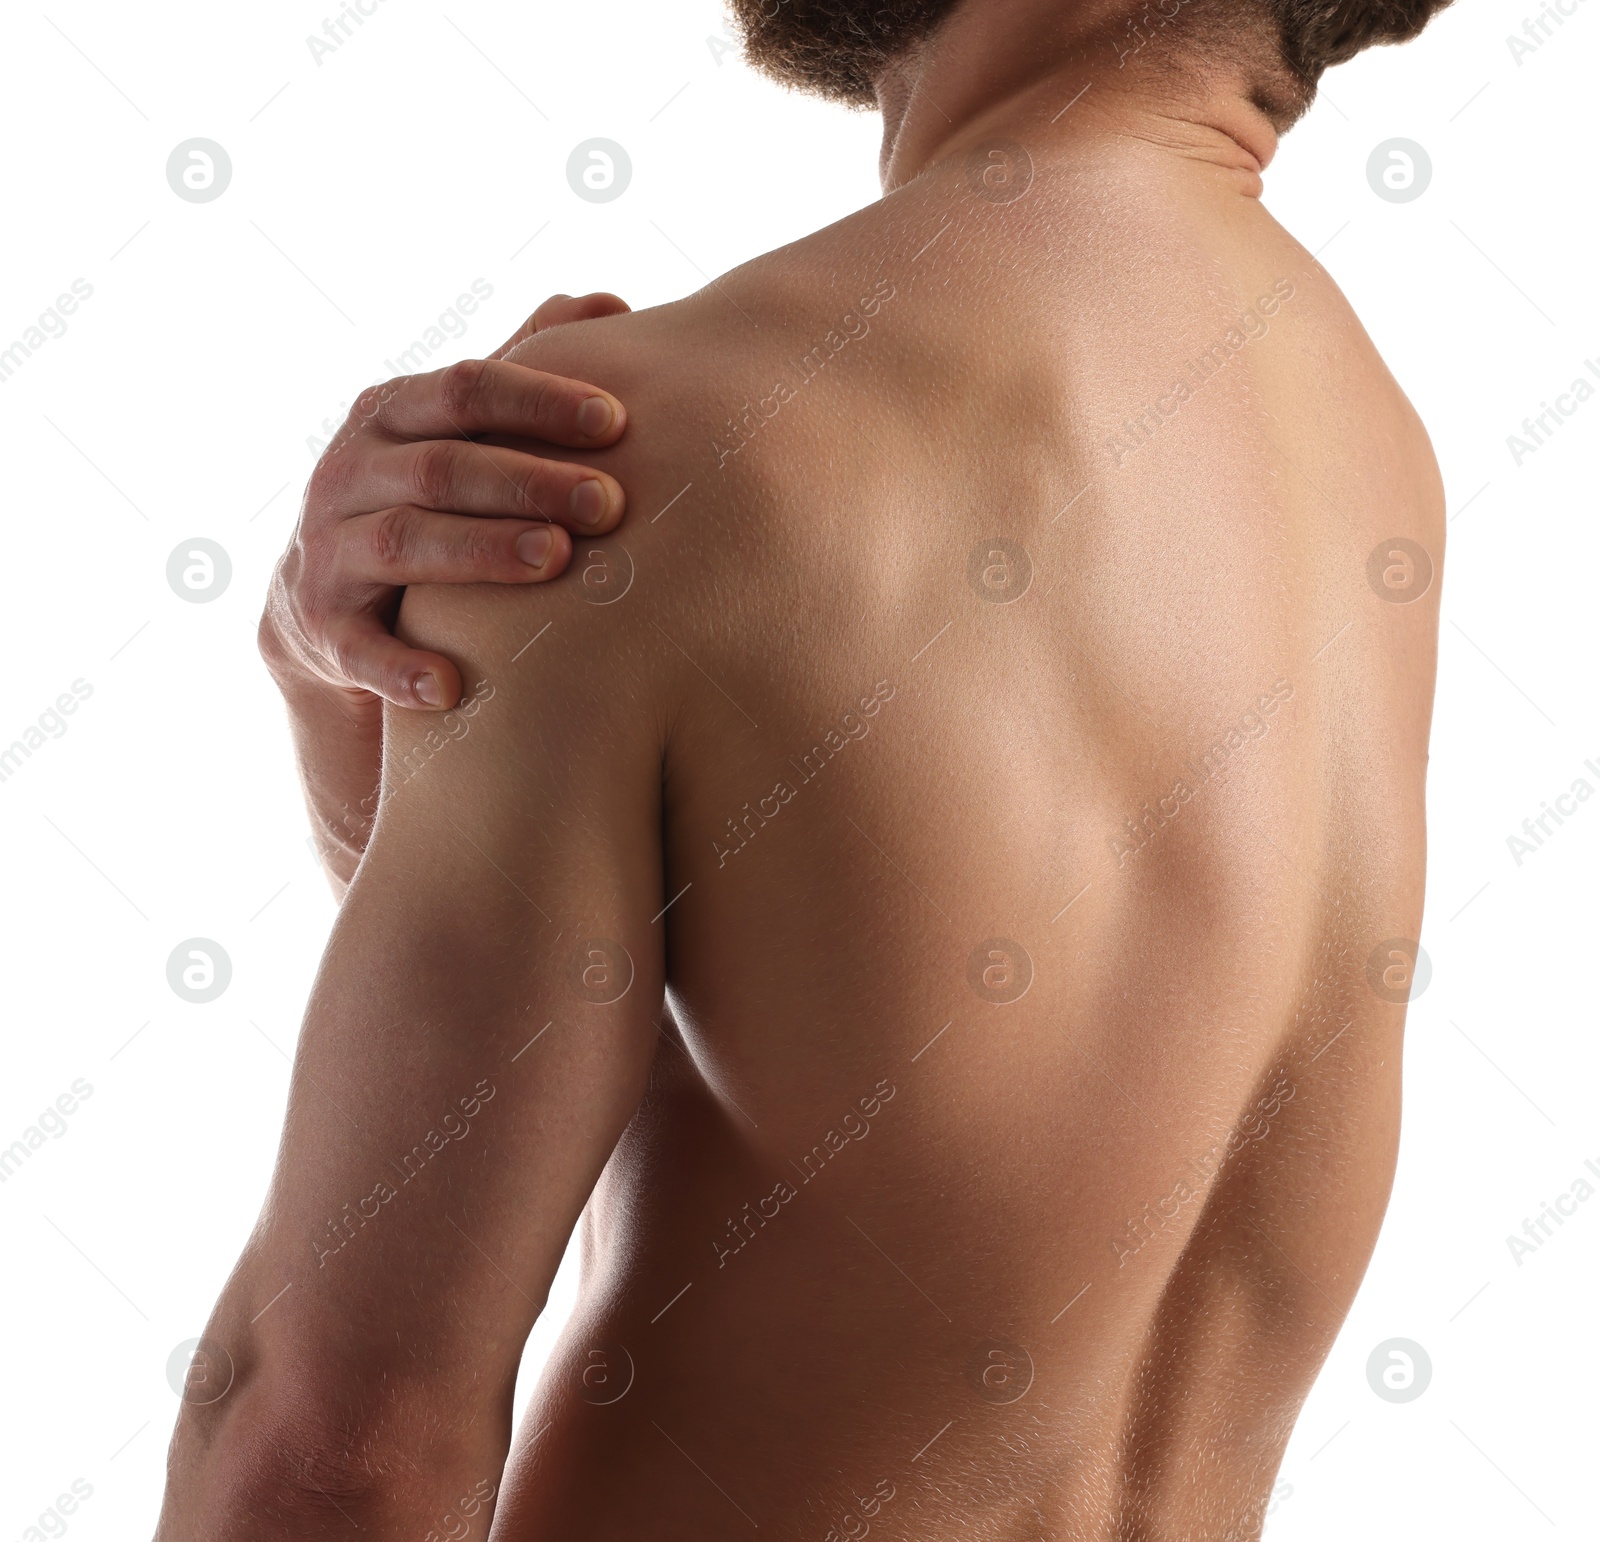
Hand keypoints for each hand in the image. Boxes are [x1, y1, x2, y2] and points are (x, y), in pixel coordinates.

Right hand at [260, 291, 631, 711]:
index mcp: (390, 416)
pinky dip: (401, 668)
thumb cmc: (421, 505)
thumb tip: (609, 302)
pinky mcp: (322, 631)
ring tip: (554, 561)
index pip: (464, 390)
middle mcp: (348, 473)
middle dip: (528, 482)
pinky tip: (453, 686)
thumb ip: (521, 371)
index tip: (616, 419)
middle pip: (443, 468)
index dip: (537, 399)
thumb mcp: (457, 434)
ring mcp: (328, 552)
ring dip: (479, 552)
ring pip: (402, 543)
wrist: (323, 612)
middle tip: (610, 503)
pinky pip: (358, 650)